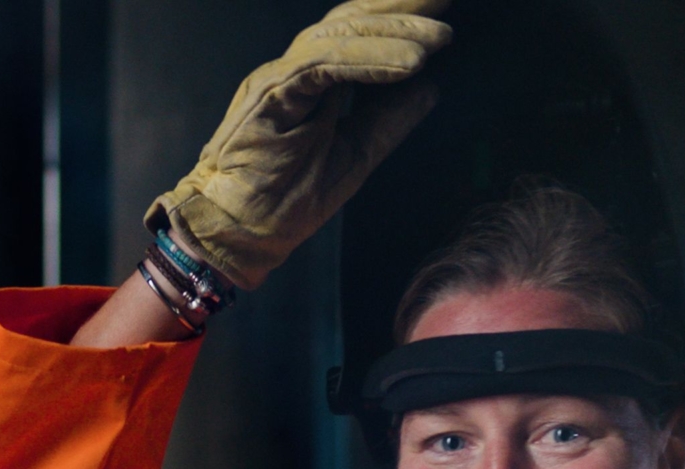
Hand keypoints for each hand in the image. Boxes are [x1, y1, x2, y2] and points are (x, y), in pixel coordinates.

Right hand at [147, 0, 451, 290]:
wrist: (238, 231)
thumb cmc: (285, 197)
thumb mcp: (357, 153)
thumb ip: (389, 119)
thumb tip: (431, 88)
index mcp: (313, 79)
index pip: (358, 34)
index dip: (399, 20)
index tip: (442, 14)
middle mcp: (295, 69)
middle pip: (350, 21)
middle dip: (400, 8)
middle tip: (445, 3)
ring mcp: (280, 77)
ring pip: (339, 36)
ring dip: (393, 34)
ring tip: (438, 40)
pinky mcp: (271, 93)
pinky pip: (325, 65)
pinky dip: (369, 61)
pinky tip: (408, 64)